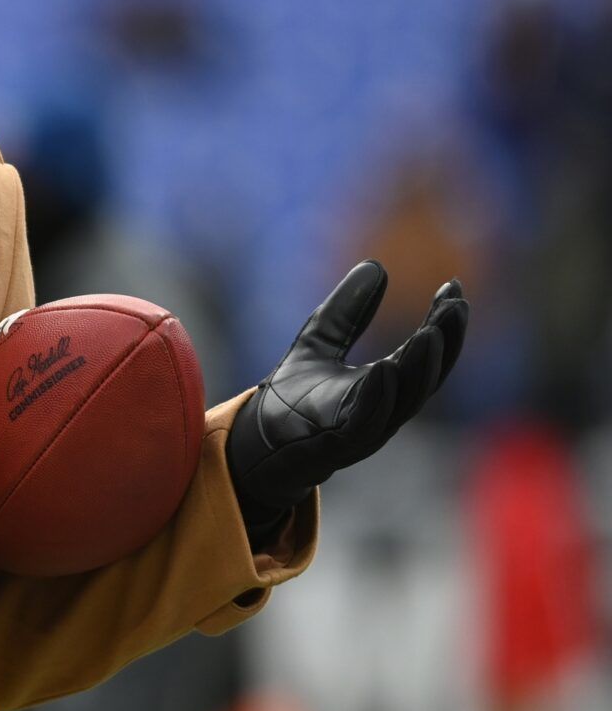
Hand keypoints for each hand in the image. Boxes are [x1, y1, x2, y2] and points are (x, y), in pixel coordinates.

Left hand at [226, 259, 468, 538]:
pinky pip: (364, 424)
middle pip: (426, 376)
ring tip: (430, 332)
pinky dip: (377, 398)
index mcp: (386, 385)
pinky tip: (384, 369)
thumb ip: (346, 311)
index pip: (426, 353)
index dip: (444, 323)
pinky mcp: (335, 444)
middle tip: (455, 305)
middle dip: (445, 342)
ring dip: (420, 368)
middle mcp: (384, 408)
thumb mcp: (319, 342)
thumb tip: (375, 265)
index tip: (452, 287)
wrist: (256, 444)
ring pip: (403, 401)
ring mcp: (363, 429)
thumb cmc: (293, 398)